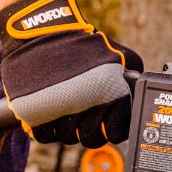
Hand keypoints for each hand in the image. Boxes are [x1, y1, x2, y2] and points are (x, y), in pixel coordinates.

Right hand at [0, 0, 142, 147]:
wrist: (41, 32)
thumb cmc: (83, 45)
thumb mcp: (121, 57)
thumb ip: (132, 78)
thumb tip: (139, 93)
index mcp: (111, 94)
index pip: (117, 133)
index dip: (113, 128)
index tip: (109, 120)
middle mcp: (87, 106)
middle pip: (92, 139)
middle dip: (90, 130)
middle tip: (86, 115)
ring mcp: (59, 111)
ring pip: (67, 138)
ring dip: (68, 127)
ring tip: (66, 107)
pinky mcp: (32, 113)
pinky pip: (44, 136)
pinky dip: (47, 128)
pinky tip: (51, 111)